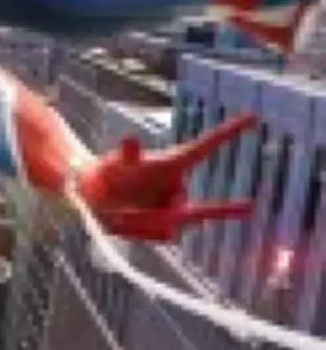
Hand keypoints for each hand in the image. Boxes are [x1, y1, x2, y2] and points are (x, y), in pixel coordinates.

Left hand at [78, 113, 256, 241]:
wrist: (95, 202)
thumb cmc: (108, 175)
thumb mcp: (114, 164)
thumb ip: (126, 153)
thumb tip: (131, 138)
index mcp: (171, 163)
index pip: (205, 146)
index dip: (229, 131)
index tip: (253, 116)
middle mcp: (178, 185)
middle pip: (189, 203)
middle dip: (176, 210)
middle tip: (196, 207)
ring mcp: (175, 209)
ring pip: (172, 222)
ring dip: (146, 220)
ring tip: (122, 214)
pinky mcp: (167, 229)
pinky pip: (160, 234)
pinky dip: (142, 230)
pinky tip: (127, 222)